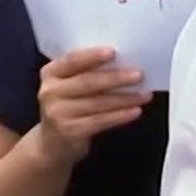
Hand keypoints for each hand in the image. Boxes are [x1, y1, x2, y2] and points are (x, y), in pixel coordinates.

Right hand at [36, 47, 151, 166]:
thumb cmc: (68, 106)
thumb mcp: (68, 85)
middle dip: (116, 78)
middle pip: (88, 82)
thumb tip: (123, 62)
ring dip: (125, 98)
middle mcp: (50, 92)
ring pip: (98, 102)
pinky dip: (120, 116)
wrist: (51, 144)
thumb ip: (86, 72)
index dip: (92, 56)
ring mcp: (58, 113)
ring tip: (144, 94)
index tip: (113, 51)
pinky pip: (100, 121)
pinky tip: (135, 111)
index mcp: (51, 73)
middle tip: (139, 74)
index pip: (72, 60)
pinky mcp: (70, 131)